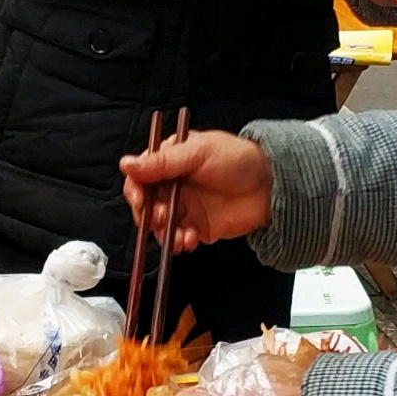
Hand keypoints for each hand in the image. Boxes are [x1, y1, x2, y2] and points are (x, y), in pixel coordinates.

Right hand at [121, 128, 273, 250]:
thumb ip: (162, 162)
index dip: (136, 190)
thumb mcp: (198, 153)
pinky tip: (191, 240)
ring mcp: (185, 207)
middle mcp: (174, 185)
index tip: (142, 201)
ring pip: (160, 225)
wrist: (271, 186)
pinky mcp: (197, 227)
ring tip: (179, 235)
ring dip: (163, 233)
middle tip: (162, 218)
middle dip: (150, 215)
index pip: (140, 176)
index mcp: (171, 161)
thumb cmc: (237, 160)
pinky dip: (180, 242)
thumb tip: (125, 163)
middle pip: (146, 204)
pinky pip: (178, 238)